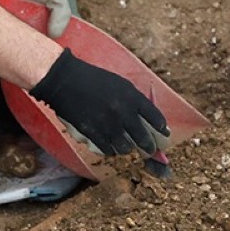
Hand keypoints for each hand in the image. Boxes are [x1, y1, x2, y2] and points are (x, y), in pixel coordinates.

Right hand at [29, 49, 170, 156]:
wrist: (64, 80)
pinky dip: (112, 151)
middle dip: (149, 147)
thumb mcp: (119, 84)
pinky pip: (108, 149)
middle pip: (143, 138)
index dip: (161, 128)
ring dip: (128, 150)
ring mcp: (107, 123)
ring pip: (126, 148)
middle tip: (150, 150)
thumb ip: (133, 100)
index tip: (164, 134)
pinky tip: (111, 148)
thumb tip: (145, 118)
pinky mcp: (92, 132)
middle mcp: (122, 111)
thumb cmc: (92, 79)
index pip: (154, 117)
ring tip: (127, 148)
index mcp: (131, 96)